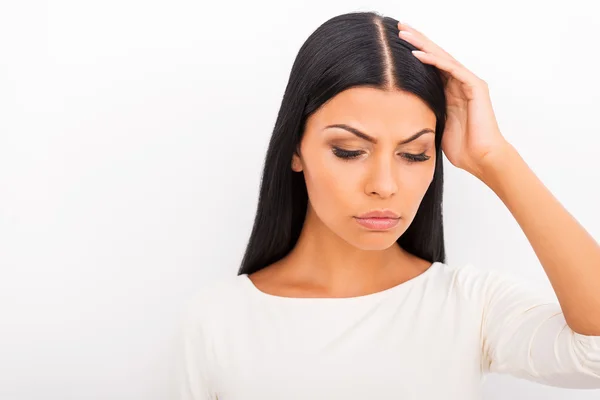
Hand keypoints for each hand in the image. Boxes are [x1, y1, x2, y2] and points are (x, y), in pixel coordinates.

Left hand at [397, 22, 509, 178]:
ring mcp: (468, 83)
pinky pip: (452, 69)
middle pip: (435, 56)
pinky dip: (434, 61)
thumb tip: (402, 111)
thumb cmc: (462, 148)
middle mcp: (459, 83)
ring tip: (404, 34)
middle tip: (399, 27)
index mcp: (449, 92)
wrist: (481, 158)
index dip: (414, 53)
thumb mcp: (435, 125)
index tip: (395, 43)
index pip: (429, 66)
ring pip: (442, 58)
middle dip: (417, 41)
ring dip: (422, 45)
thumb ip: (425, 112)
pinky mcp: (475, 87)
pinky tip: (418, 54)